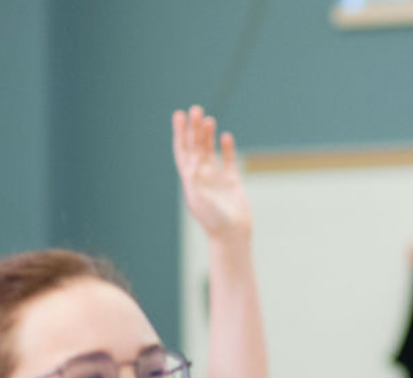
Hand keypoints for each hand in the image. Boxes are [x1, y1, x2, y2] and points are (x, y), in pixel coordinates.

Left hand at [172, 105, 251, 242]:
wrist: (233, 234)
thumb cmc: (213, 219)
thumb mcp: (198, 198)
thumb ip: (194, 178)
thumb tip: (193, 157)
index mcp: (190, 178)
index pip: (182, 150)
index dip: (180, 132)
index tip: (179, 115)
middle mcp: (201, 175)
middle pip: (195, 146)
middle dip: (194, 128)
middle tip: (195, 109)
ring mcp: (217, 177)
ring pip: (210, 150)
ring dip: (208, 134)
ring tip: (208, 118)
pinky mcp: (232, 181)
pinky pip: (228, 160)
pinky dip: (226, 148)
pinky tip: (225, 136)